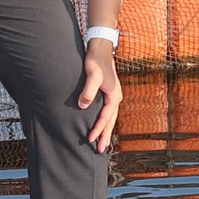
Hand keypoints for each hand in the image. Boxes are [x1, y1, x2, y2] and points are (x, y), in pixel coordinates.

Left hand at [76, 38, 122, 152]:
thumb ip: (88, 91)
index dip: (97, 129)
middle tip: (101, 150)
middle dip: (105, 136)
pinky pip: (107, 112)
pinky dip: (105, 121)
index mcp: (114, 95)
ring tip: (102, 142)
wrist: (101, 48)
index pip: (106, 117)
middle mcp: (115, 97)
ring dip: (106, 130)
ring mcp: (113, 95)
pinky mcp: (108, 93)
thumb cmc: (96, 60)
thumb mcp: (92, 75)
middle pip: (111, 121)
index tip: (90, 139)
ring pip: (110, 118)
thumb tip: (83, 106)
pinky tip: (100, 125)